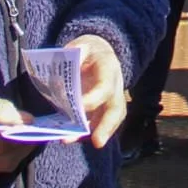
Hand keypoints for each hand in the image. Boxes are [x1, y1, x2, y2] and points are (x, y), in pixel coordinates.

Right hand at [0, 81, 36, 171]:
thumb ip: (1, 109)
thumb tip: (27, 120)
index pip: (4, 144)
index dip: (24, 138)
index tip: (37, 127)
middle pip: (5, 161)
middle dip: (24, 149)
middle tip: (36, 134)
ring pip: (0, 167)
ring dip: (17, 155)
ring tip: (26, 138)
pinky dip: (5, 157)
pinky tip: (11, 143)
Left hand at [69, 34, 126, 148]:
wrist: (100, 52)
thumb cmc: (88, 50)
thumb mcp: (82, 45)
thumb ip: (76, 52)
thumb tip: (71, 64)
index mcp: (109, 68)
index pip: (105, 88)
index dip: (94, 99)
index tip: (78, 108)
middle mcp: (115, 86)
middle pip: (116, 109)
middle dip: (107, 126)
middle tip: (97, 142)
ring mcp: (113, 98)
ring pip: (111, 119)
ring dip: (96, 133)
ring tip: (72, 141)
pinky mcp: (106, 108)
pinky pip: (103, 123)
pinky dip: (90, 132)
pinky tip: (72, 137)